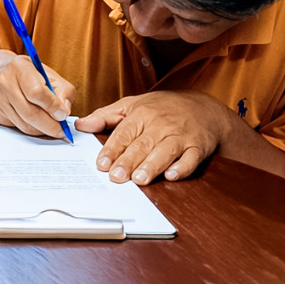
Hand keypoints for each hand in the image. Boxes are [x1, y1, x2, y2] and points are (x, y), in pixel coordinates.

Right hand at [0, 52, 74, 140]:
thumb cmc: (27, 73)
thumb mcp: (48, 73)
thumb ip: (62, 91)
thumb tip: (64, 112)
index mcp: (19, 68)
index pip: (37, 92)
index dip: (53, 106)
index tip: (63, 115)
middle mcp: (5, 83)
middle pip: (30, 113)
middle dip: (51, 126)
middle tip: (62, 130)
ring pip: (25, 125)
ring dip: (43, 130)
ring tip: (52, 127)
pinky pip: (18, 128)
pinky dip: (32, 129)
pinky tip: (38, 124)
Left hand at [75, 90, 231, 185]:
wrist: (204, 108)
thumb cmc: (163, 108)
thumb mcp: (133, 104)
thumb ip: (106, 115)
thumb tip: (80, 125)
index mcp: (142, 114)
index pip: (124, 133)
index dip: (112, 149)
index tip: (102, 164)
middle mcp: (161, 125)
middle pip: (142, 145)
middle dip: (128, 161)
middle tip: (116, 177)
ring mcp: (180, 136)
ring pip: (165, 152)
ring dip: (152, 166)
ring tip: (139, 179)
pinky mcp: (198, 147)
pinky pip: (191, 158)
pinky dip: (183, 167)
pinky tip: (172, 175)